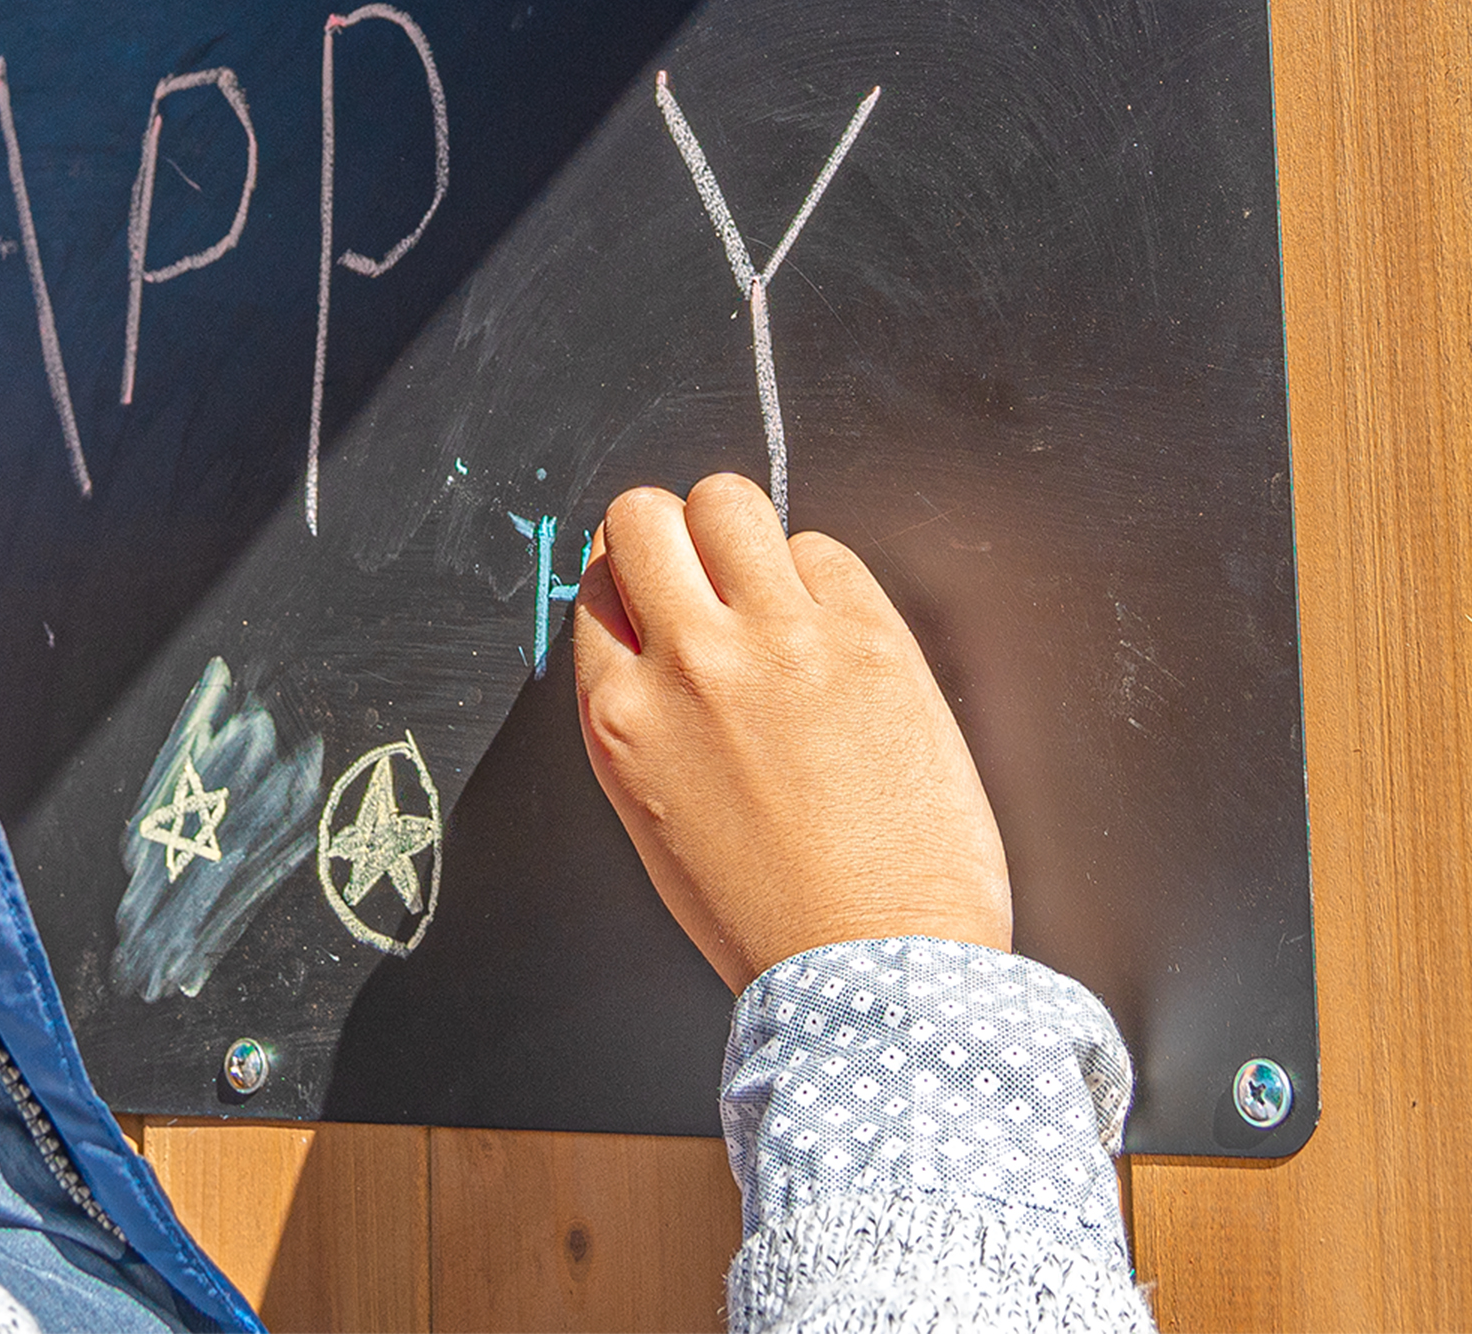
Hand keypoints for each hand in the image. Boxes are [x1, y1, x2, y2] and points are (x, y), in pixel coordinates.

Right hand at [571, 474, 1011, 991]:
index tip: (661, 596)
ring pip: (727, 501)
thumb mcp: (652, 810)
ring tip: (772, 589)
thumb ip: (638, 709)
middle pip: (644, 515)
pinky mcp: (867, 640)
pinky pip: (824, 549)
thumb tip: (645, 629)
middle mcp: (686, 662)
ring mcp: (778, 643)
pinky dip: (824, 580)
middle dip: (671, 533)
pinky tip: (835, 637)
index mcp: (621, 714)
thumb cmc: (770, 915)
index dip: (630, 582)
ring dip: (742, 533)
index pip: (594, 580)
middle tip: (708, 575)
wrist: (877, 970)